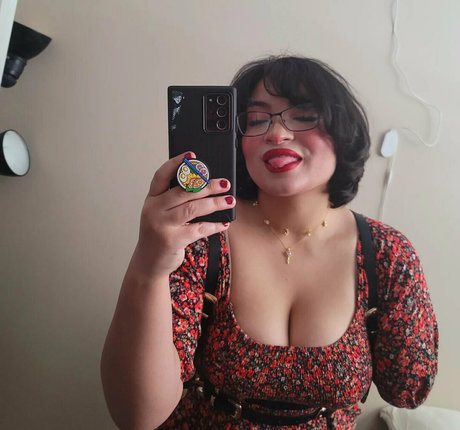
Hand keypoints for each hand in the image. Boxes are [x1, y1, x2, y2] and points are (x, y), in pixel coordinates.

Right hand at [134, 151, 234, 278]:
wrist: (148, 263)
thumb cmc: (159, 235)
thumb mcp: (161, 214)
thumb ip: (175, 200)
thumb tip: (204, 186)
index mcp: (151, 199)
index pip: (161, 175)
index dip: (176, 163)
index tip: (192, 155)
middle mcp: (154, 210)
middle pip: (184, 191)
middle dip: (207, 185)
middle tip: (224, 183)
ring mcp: (162, 225)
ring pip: (193, 208)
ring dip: (215, 203)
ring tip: (229, 200)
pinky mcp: (172, 240)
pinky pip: (198, 229)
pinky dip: (213, 225)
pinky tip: (223, 223)